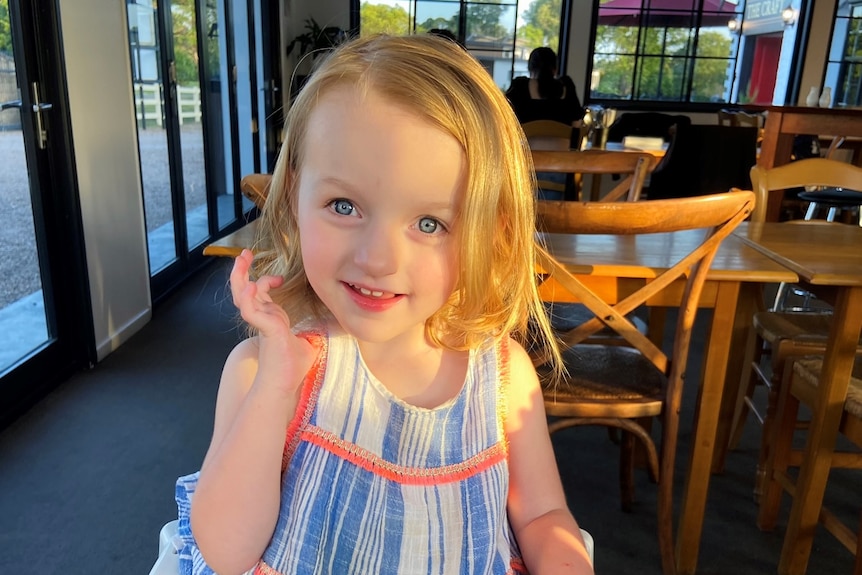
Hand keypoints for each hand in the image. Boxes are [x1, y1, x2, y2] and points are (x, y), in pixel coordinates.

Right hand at [230, 249, 315, 392]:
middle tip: (244, 253)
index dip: (266, 281)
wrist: (285, 386)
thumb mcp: (307, 343)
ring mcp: (261, 324)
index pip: (260, 294)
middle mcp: (262, 319)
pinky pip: (251, 311)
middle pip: (244, 290)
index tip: (279, 278)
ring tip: (242, 258)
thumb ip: (311, 333)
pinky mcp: (266, 330)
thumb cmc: (293, 369)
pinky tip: (251, 285)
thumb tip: (330, 329)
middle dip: (242, 271)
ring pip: (243, 296)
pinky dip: (249, 298)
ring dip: (240, 277)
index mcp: (270, 320)